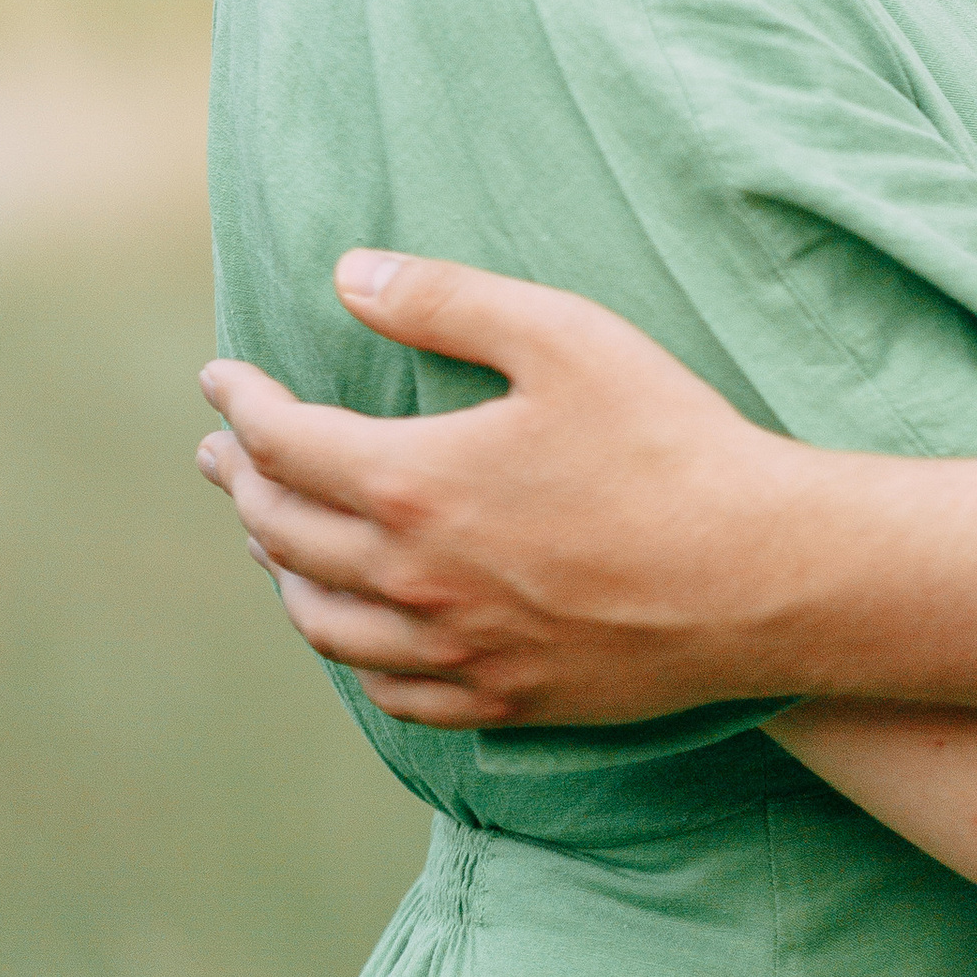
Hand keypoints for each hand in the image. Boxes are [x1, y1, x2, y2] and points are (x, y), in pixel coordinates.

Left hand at [198, 250, 808, 725]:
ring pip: (323, 625)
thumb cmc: (667, 440)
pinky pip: (390, 690)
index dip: (242, 403)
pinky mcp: (502, 700)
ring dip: (281, 571)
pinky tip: (356, 629)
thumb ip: (444, 301)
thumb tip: (347, 275)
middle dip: (241, 483)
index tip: (220, 375)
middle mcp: (415, 582)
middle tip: (221, 452)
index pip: (285, 444)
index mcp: (416, 485)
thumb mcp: (562, 335)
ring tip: (270, 535)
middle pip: (285, 535)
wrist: (757, 574)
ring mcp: (456, 654)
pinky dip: (349, 650)